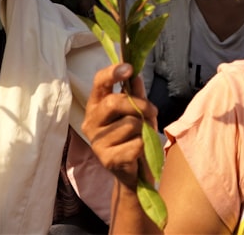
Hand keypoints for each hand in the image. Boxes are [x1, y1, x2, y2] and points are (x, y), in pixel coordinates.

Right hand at [81, 63, 157, 189]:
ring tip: (142, 137)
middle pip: (114, 102)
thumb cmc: (135, 138)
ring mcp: (96, 142)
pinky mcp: (107, 159)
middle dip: (140, 105)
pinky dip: (144, 146)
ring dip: (144, 129)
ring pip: (129, 124)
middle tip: (152, 112)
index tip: (128, 68)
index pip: (99, 83)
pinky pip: (136, 143)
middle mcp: (91, 122)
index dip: (112, 72)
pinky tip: (139, 152)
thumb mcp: (139, 112)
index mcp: (96, 105)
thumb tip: (136, 75)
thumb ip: (136, 94)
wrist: (135, 173)